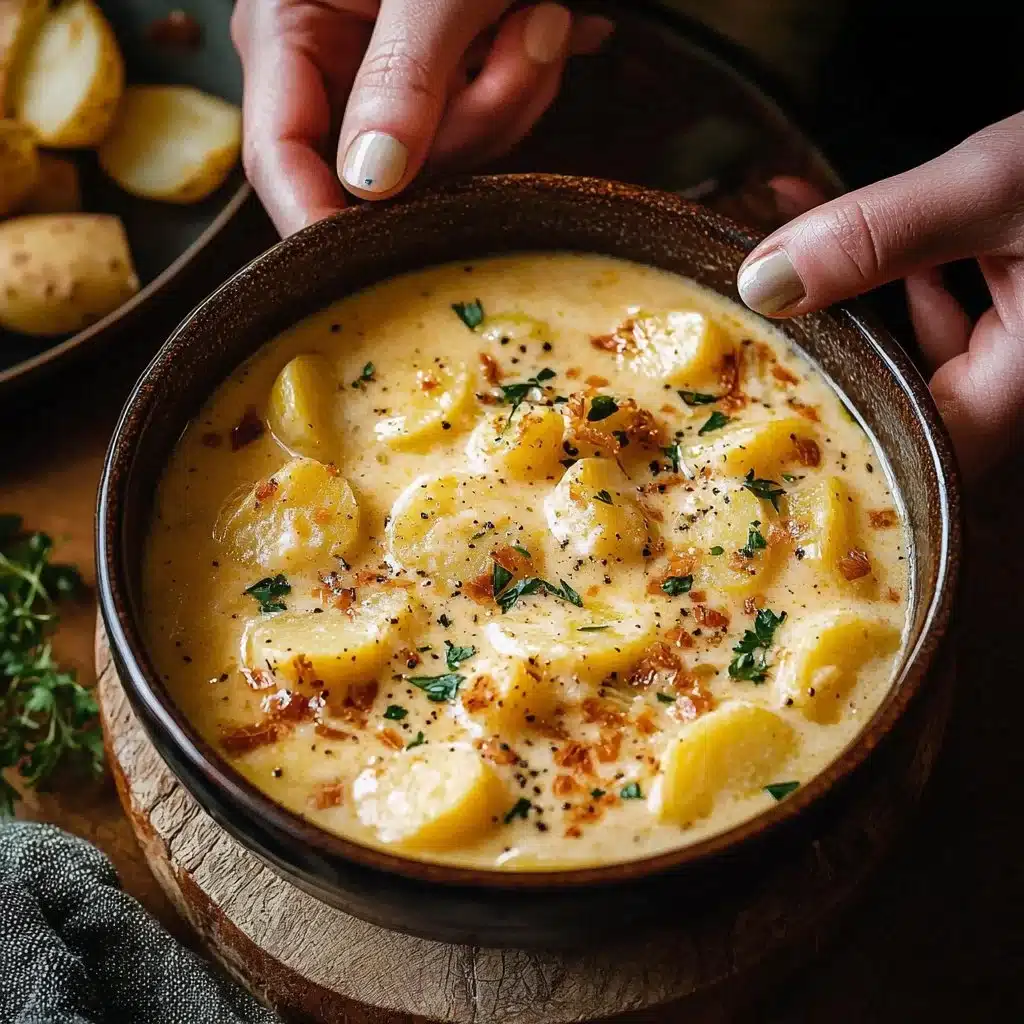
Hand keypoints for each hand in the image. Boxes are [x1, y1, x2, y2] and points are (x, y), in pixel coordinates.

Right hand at [231, 0, 611, 235]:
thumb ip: (402, 76)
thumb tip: (372, 183)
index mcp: (288, 32)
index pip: (280, 160)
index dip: (319, 225)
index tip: (372, 269)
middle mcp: (331, 71)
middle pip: (386, 175)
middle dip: (474, 122)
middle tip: (528, 36)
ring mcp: (390, 85)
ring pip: (449, 159)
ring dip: (516, 92)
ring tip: (541, 15)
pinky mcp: (442, 88)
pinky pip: (484, 130)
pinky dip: (525, 81)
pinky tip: (543, 23)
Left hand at [736, 112, 1023, 477]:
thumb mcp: (999, 191)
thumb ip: (881, 238)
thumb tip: (766, 283)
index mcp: (1020, 390)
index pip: (907, 446)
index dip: (828, 421)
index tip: (757, 382)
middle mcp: (1018, 383)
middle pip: (894, 386)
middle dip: (818, 329)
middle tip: (754, 287)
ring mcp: (1020, 346)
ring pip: (911, 338)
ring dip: (847, 283)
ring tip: (784, 224)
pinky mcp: (1021, 301)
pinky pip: (942, 299)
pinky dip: (894, 262)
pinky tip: (850, 222)